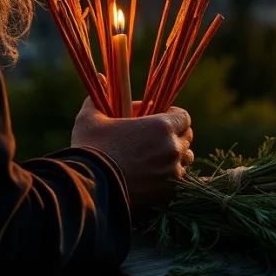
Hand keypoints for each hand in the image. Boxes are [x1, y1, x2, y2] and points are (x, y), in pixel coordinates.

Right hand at [70, 98, 193, 210]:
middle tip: (156, 139)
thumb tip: (101, 78)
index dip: (174, 117)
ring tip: (155, 160)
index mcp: (161, 127)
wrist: (89, 190)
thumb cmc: (90, 150)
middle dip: (175, 137)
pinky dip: (169, 180)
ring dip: (174, 159)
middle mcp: (173, 150)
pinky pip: (177, 184)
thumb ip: (99, 98)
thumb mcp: (90, 119)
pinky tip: (152, 178)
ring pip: (184, 163)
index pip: (184, 118)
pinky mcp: (168, 196)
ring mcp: (173, 175)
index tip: (162, 118)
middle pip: (186, 139)